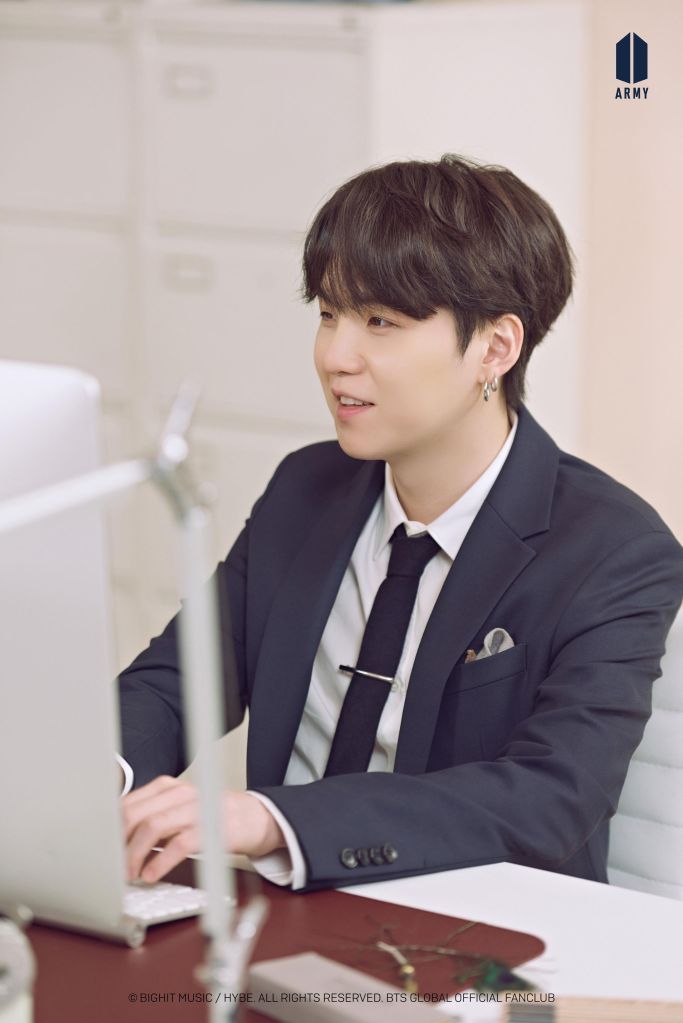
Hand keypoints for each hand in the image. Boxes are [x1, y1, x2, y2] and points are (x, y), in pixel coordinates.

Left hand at [121, 776, 285, 883]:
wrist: (256, 817)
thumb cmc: (214, 816)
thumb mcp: (180, 809)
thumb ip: (152, 817)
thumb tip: (117, 840)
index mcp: (168, 787)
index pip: (127, 803)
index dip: (109, 829)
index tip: (100, 850)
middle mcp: (179, 793)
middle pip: (134, 814)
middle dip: (117, 844)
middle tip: (111, 867)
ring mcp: (196, 809)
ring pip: (151, 828)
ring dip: (133, 855)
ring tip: (129, 874)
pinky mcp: (210, 829)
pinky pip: (177, 845)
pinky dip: (159, 863)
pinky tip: (151, 875)